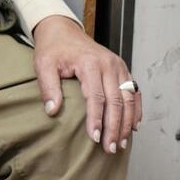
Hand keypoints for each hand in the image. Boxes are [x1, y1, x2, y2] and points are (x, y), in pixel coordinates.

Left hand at [32, 15, 141, 154]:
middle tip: (110, 148)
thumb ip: (48, 87)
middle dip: (114, 127)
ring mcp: (118, 66)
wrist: (63, 31)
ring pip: (129, 99)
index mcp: (89, 63)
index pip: (96, 97)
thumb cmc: (53, 49)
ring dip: (126, 123)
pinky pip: (134, 92)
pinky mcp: (122, 69)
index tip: (94, 138)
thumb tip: (53, 111)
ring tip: (120, 143)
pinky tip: (133, 126)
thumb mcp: (43, 64)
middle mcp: (109, 64)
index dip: (97, 119)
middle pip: (116, 101)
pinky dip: (136, 110)